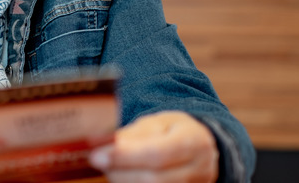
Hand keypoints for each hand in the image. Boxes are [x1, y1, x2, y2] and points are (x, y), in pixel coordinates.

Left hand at [89, 111, 218, 182]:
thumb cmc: (174, 131)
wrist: (202, 147)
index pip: (156, 154)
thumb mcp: (157, 122)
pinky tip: (122, 176)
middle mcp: (199, 170)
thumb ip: (132, 135)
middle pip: (153, 179)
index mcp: (193, 141)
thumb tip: (105, 145)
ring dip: (123, 180)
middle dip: (119, 171)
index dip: (124, 157)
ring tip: (110, 167)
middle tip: (96, 160)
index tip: (96, 155)